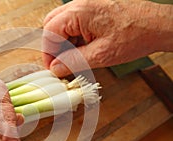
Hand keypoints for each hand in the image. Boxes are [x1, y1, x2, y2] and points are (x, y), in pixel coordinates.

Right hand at [43, 0, 172, 76]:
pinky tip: (82, 48)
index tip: (53, 67)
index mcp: (80, 12)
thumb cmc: (136, 36)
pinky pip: (74, 21)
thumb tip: (56, 68)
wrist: (158, 25)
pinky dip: (73, 36)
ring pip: (62, 22)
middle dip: (53, 45)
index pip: (50, 32)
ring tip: (73, 57)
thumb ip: (74, 61)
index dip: (48, 52)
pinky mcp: (94, 8)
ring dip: (63, 41)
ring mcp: (87, 4)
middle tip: (60, 63)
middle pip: (52, 24)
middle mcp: (81, 3)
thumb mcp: (101, 55)